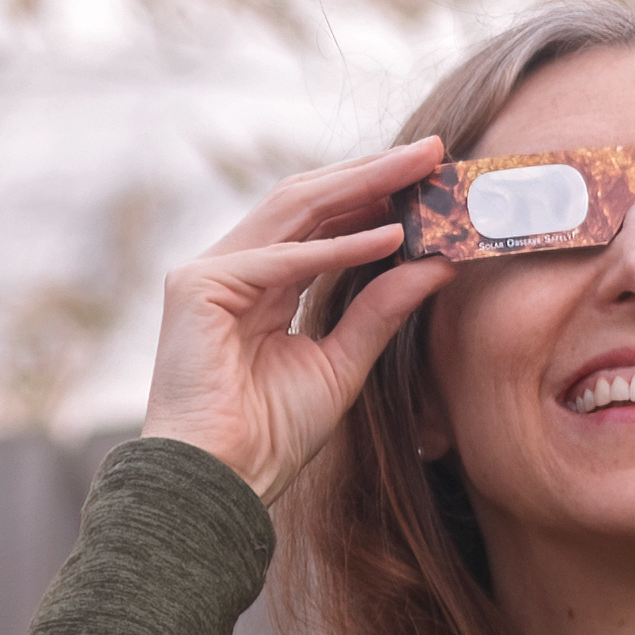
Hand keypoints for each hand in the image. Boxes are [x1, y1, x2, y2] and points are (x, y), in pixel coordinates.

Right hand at [139, 138, 456, 501]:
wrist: (222, 484)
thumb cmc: (270, 437)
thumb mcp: (343, 363)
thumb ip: (381, 311)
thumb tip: (437, 265)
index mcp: (259, 286)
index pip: (320, 221)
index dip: (373, 194)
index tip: (431, 178)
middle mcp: (231, 270)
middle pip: (307, 202)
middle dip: (372, 173)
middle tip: (433, 151)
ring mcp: (208, 274)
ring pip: (293, 210)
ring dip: (360, 186)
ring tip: (417, 170)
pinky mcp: (198, 288)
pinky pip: (281, 258)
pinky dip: (337, 247)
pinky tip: (387, 236)